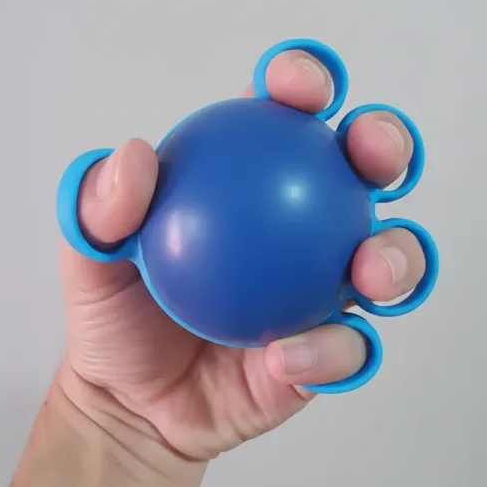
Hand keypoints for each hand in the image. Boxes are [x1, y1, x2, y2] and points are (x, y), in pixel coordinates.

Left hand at [58, 50, 426, 461]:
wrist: (132, 404)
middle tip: (370, 152)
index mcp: (250, 188)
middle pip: (364, 174)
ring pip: (390, 261)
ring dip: (396, 256)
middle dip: (384, 145)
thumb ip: (97, 207)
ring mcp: (322, 292)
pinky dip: (329, 351)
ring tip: (368, 269)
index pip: (287, 119)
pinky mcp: (328, 354)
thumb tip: (136, 156)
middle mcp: (300, 232)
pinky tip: (286, 358)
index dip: (305, 82)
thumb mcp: (90, 258)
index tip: (295, 87)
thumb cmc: (116, 320)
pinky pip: (351, 349)